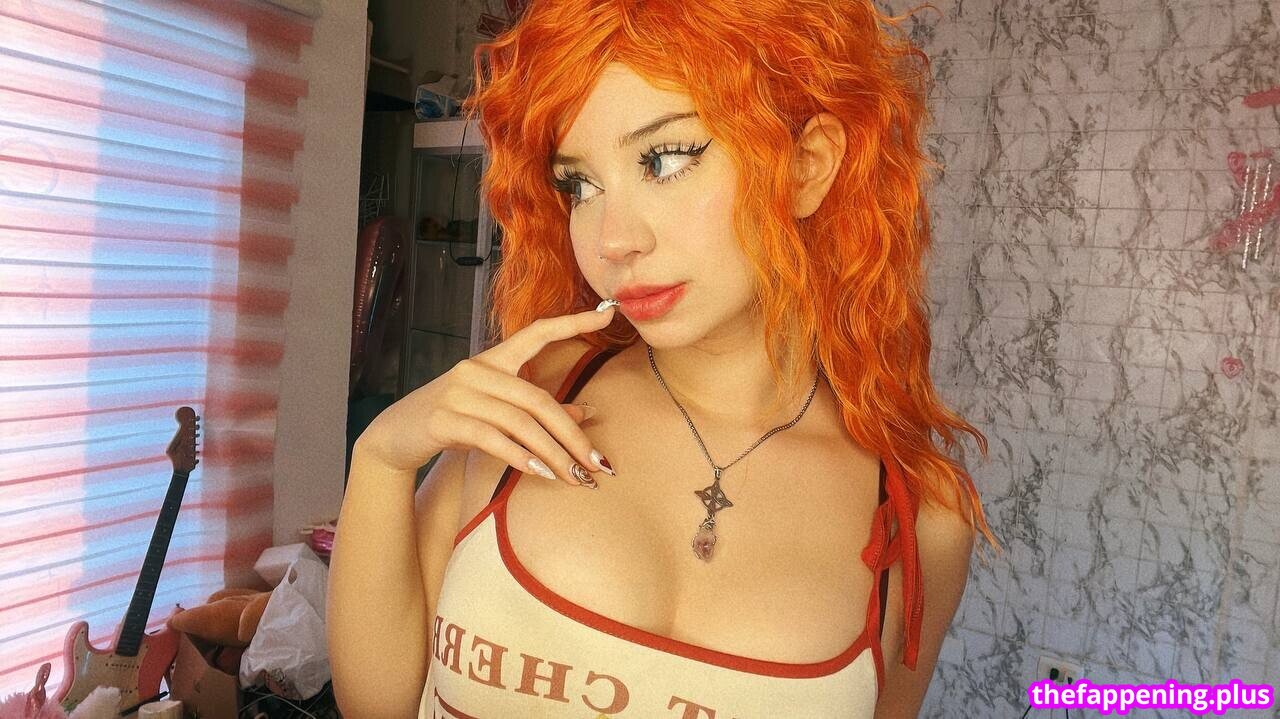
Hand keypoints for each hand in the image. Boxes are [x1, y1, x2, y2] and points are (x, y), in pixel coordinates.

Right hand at [356, 306, 616, 485]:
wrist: (394, 436)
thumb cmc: (453, 421)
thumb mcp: (496, 412)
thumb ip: (538, 411)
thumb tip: (586, 413)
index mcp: (493, 360)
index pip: (537, 333)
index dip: (573, 323)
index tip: (607, 314)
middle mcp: (477, 369)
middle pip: (538, 400)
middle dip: (572, 436)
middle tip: (596, 465)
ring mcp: (459, 393)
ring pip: (519, 423)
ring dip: (552, 454)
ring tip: (574, 478)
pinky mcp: (443, 419)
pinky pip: (492, 438)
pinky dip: (519, 457)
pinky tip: (539, 473)